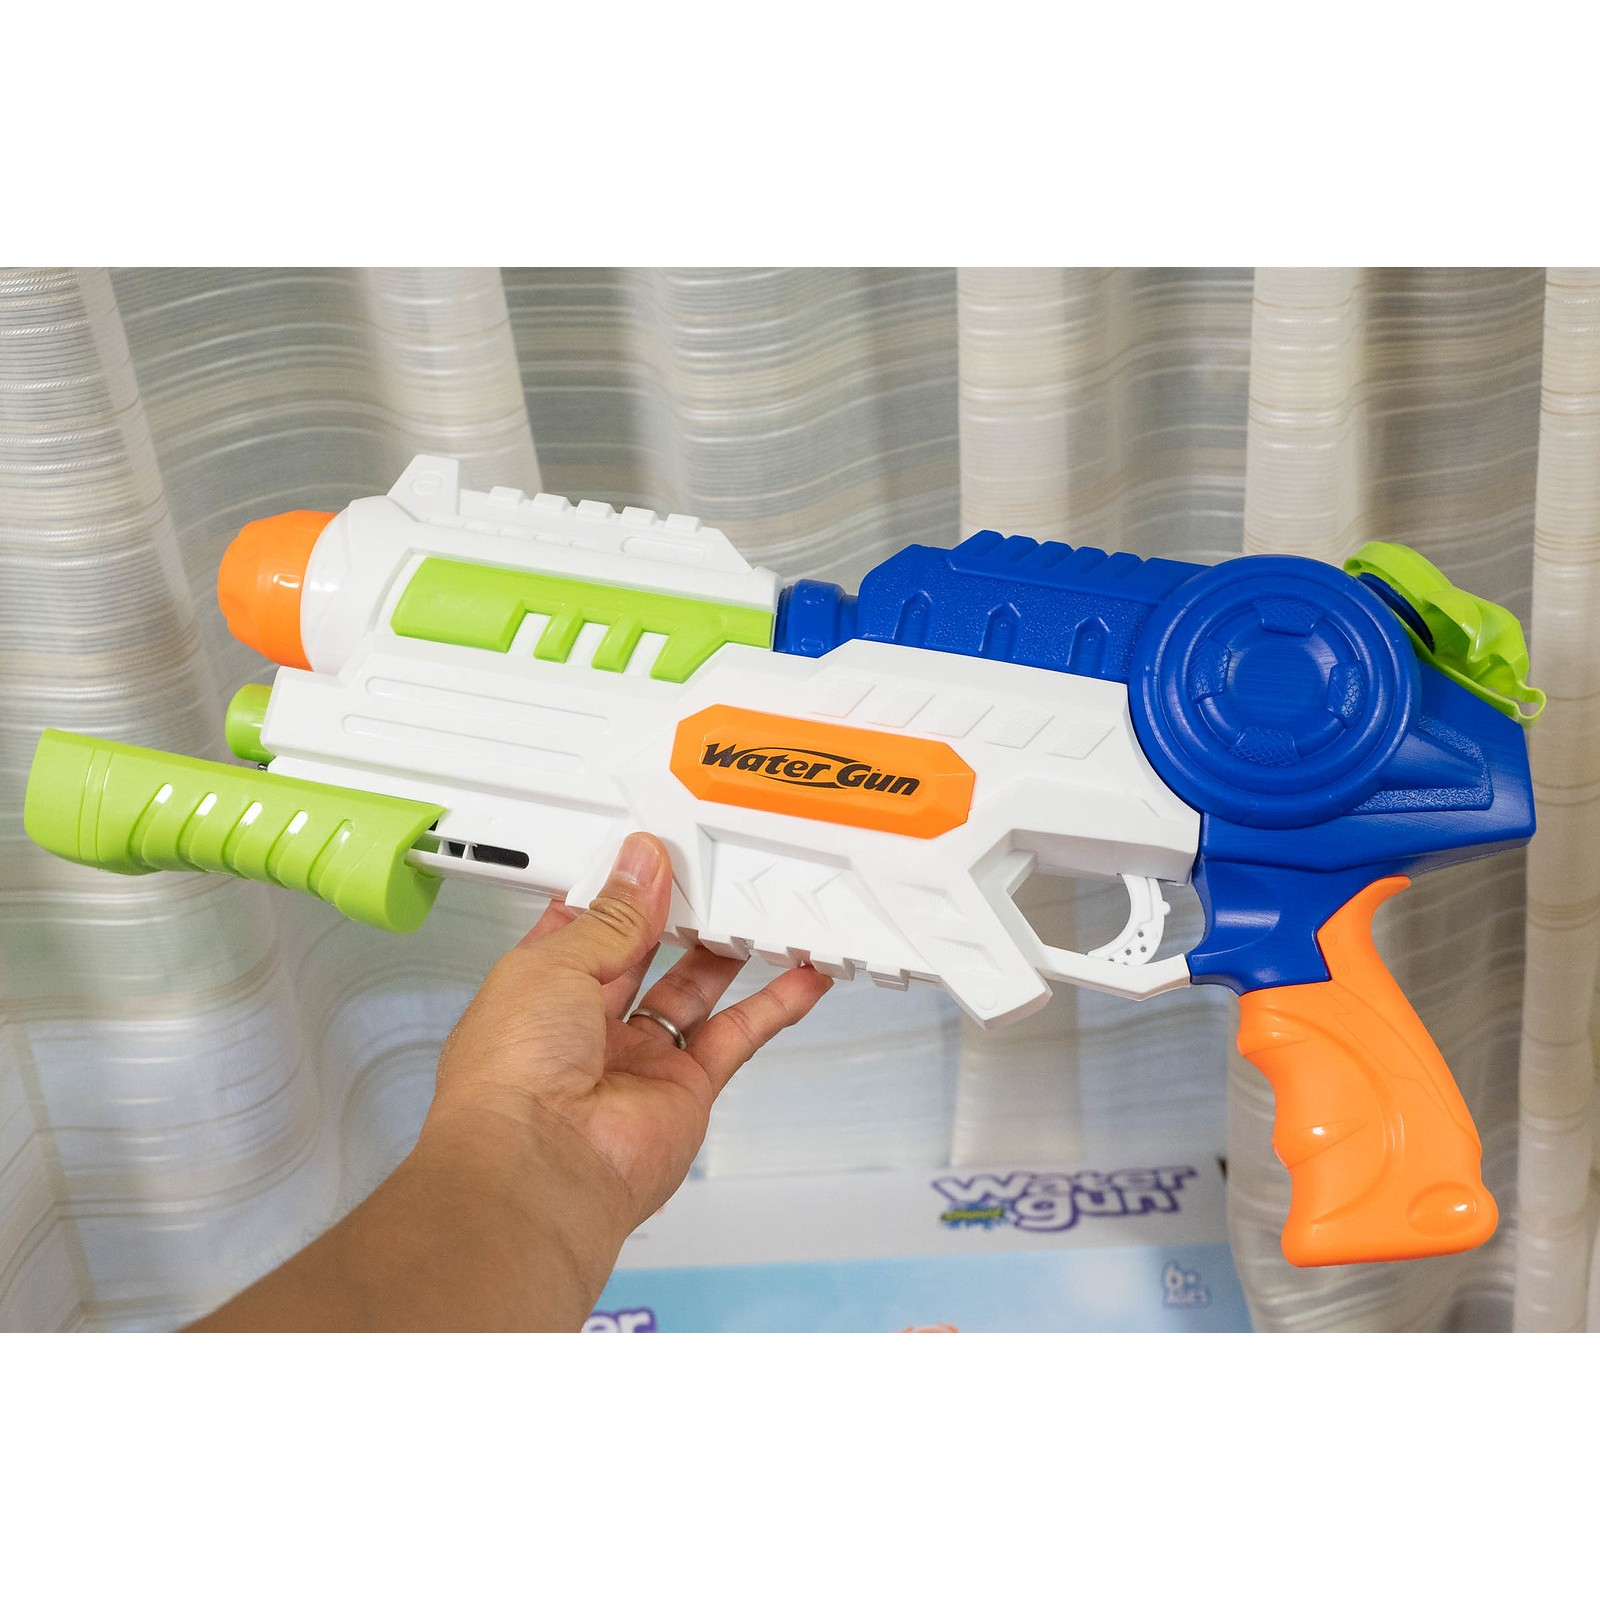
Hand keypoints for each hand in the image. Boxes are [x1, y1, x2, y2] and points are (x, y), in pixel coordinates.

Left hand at [426, 832, 832, 1239]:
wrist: (538, 1168)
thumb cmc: (510, 1076)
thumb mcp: (555, 963)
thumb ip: (612, 917)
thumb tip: (642, 868)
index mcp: (539, 990)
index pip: (583, 926)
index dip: (618, 888)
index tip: (653, 852)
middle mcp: (586, 1028)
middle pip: (644, 955)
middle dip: (675, 914)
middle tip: (711, 873)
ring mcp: (638, 1062)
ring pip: (693, 992)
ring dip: (725, 952)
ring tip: (758, 909)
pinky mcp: (685, 1090)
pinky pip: (736, 1037)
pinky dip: (773, 1006)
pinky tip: (800, 976)